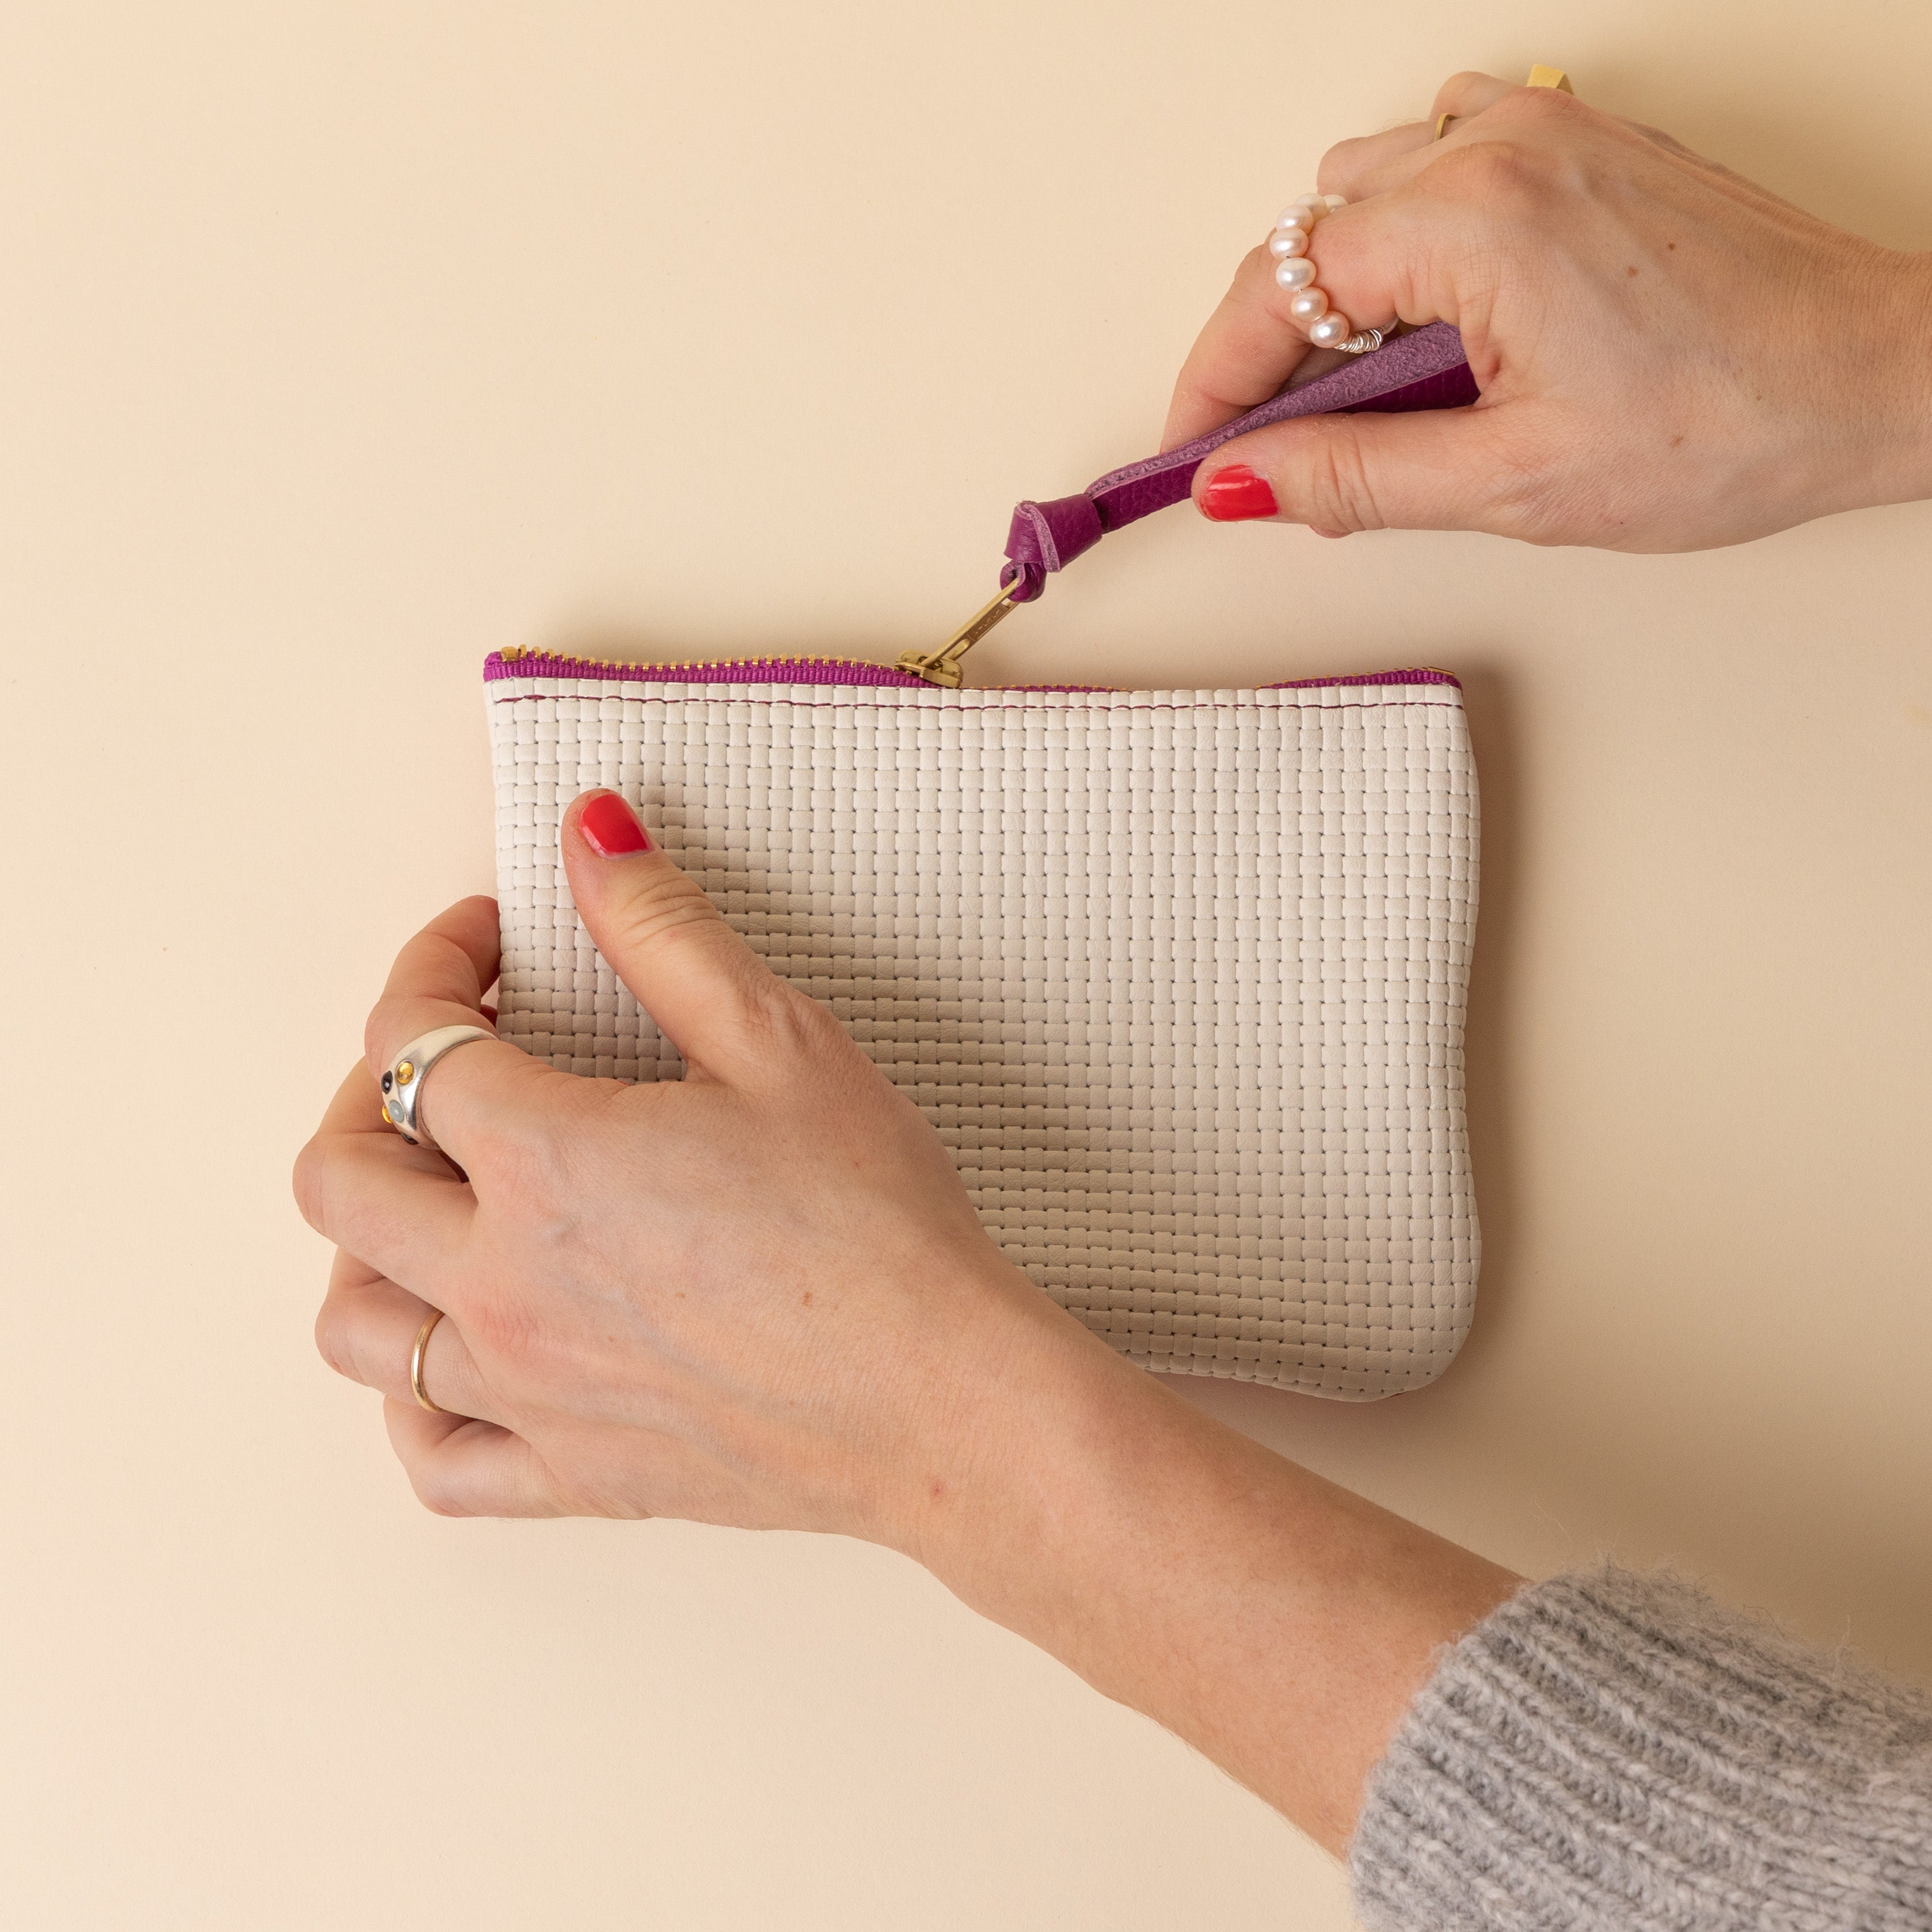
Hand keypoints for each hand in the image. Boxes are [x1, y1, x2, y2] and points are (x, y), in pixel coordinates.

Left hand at [294, 789, 1115, 1553]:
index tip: (487, 946)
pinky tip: (459, 1356)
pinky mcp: (573, 1473)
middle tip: (450, 1062)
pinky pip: (432, 1458)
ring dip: (369, 1246)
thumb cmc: (877, 1228)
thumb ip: (664, 928)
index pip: (411, 1042)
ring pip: (355, 1325)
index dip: (435, 966)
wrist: (944, 1398)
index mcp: (546, 1164)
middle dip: (367, 1092)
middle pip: (338, 1181)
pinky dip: (414, 1402)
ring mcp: (527, 1391)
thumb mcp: (779, 1041)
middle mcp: (504, 1284)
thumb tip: (591, 836)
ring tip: (438, 1201)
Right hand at [1169, 71, 1931, 549]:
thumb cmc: (1731, 422)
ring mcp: (1546, 129)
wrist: (1872, 376)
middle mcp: (1503, 144)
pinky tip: (1436, 313)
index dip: (1216, 378)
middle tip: (1277, 448)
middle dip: (1274, 344)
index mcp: (1477, 218)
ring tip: (1365, 395)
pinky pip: (1442, 154)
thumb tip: (1240, 483)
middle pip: (1312, 233)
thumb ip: (1354, 477)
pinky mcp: (1581, 141)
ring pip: (1368, 187)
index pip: (1279, 285)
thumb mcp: (1512, 483)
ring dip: (1339, 289)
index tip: (1192, 453)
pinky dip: (1407, 234)